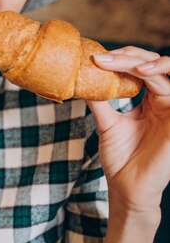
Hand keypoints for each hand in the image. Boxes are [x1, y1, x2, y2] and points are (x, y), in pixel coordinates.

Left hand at [87, 47, 169, 211]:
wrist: (126, 186)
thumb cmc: (120, 157)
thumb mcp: (107, 122)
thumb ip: (100, 100)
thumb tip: (81, 77)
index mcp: (151, 100)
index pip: (141, 67)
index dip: (121, 58)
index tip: (94, 58)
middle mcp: (164, 101)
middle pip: (153, 64)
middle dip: (129, 56)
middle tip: (103, 59)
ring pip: (166, 71)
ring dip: (146, 62)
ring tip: (123, 63)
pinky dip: (160, 76)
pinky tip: (142, 74)